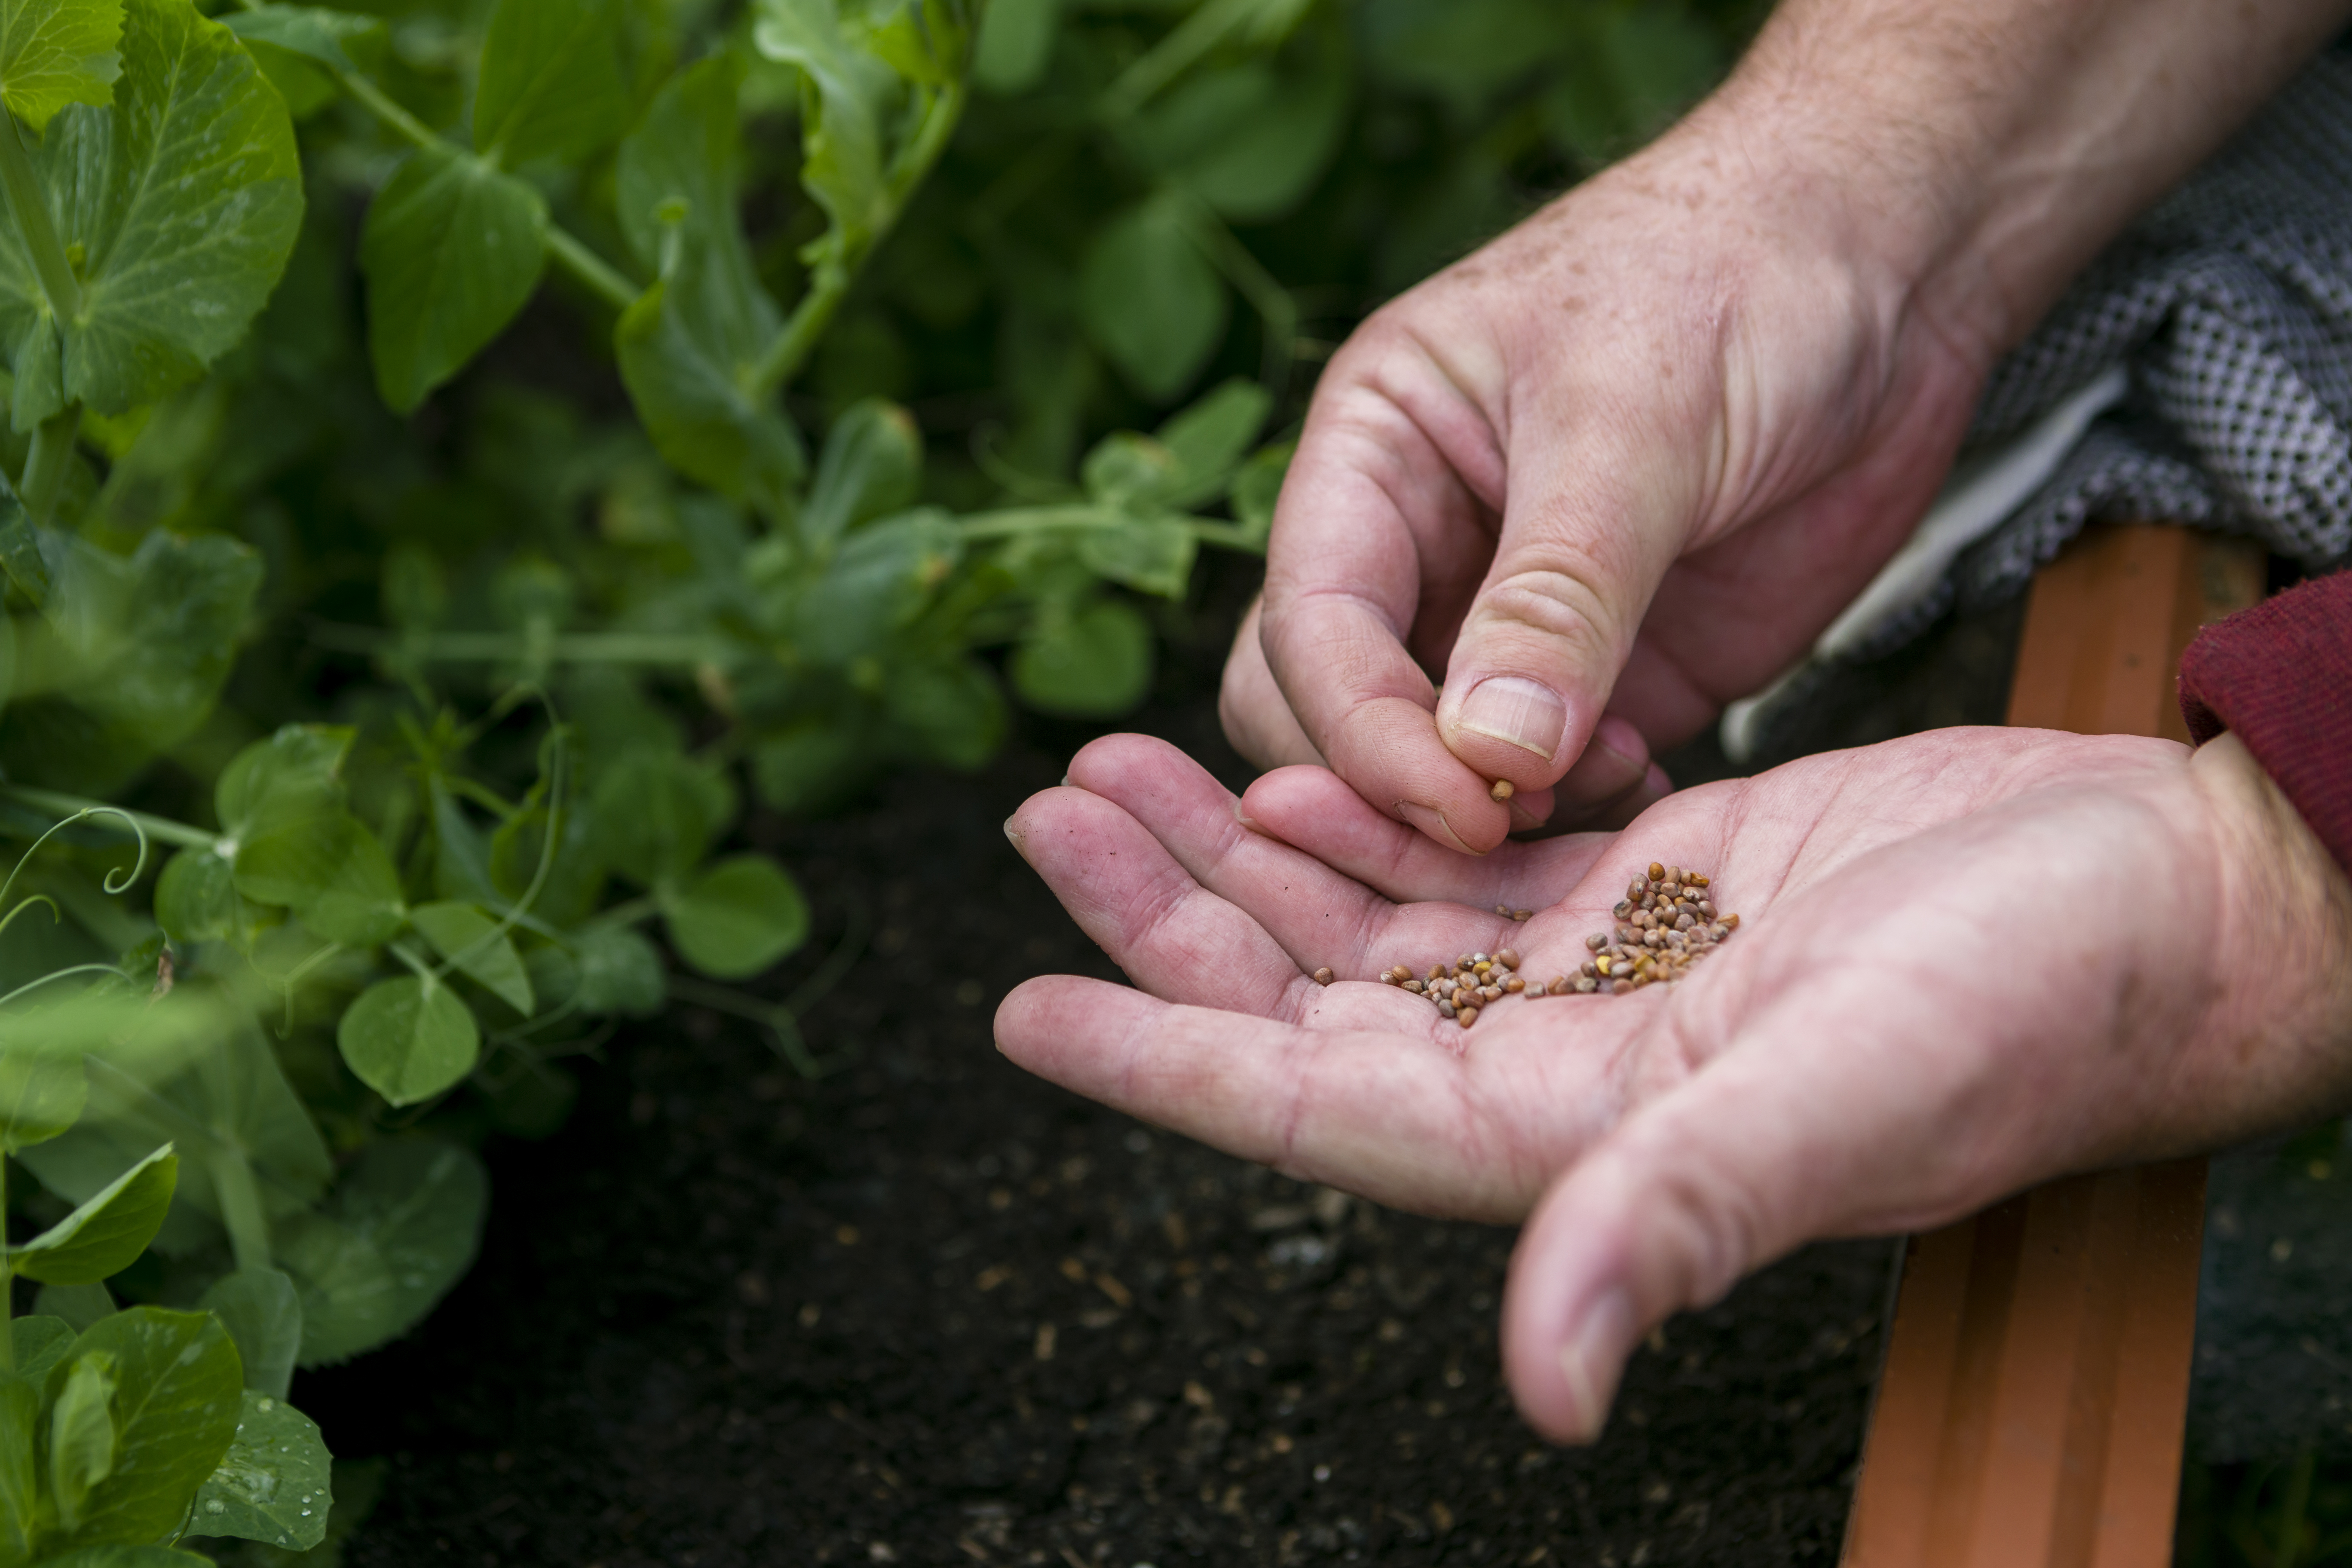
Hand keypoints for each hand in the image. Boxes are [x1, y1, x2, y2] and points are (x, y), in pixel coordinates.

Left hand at [997, 731, 2351, 1440]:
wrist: (2157, 902)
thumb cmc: (2044, 1002)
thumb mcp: (1859, 1094)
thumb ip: (1689, 1214)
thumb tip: (1547, 1379)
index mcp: (1579, 1138)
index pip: (1320, 1112)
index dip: (1169, 1066)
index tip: (1030, 1010)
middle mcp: (1563, 1069)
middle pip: (1310, 1003)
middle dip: (1169, 920)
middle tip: (1051, 811)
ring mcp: (1596, 978)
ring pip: (1365, 919)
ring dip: (1241, 853)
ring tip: (1119, 770)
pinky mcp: (1644, 890)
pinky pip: (1457, 863)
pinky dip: (1368, 807)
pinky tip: (1297, 757)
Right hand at [1223, 139, 1987, 846]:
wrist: (1891, 260)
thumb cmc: (1740, 276)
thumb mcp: (1636, 426)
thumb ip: (1559, 596)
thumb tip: (1487, 755)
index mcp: (1373, 451)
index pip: (1313, 622)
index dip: (1363, 730)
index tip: (1459, 806)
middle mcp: (1417, 543)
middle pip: (1324, 710)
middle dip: (1396, 786)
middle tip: (1504, 824)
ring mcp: (1506, 617)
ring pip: (1429, 762)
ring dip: (1494, 806)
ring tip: (1604, 778)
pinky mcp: (1605, 672)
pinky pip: (1546, 777)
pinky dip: (1578, 806)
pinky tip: (1646, 784)